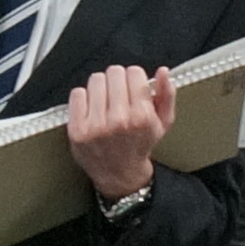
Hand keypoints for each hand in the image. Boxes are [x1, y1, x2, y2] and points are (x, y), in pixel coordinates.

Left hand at [67, 64, 173, 200]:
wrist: (119, 174)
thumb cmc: (140, 144)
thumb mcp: (163, 123)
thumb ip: (167, 95)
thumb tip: (163, 71)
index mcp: (142, 117)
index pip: (134, 72)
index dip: (134, 78)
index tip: (133, 87)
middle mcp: (119, 121)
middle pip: (114, 72)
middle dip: (117, 80)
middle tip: (118, 95)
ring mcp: (96, 126)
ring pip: (95, 80)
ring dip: (101, 87)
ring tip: (105, 102)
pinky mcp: (77, 129)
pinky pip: (77, 93)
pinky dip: (84, 98)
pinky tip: (91, 109)